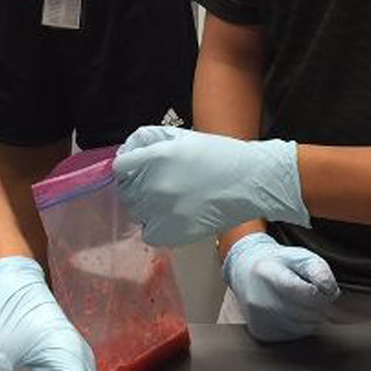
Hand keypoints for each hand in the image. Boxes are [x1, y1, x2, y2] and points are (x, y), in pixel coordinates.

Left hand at [113, 125, 309, 244]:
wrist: (250, 180)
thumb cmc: (218, 155)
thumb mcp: (182, 136)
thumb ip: (149, 138)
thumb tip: (127, 150)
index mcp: (157, 157)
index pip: (121, 167)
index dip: (127, 169)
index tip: (136, 172)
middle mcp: (156, 184)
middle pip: (127, 191)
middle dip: (137, 187)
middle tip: (157, 187)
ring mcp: (164, 210)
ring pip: (137, 212)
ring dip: (146, 207)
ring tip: (168, 201)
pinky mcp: (174, 231)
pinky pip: (149, 233)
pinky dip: (155, 228)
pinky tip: (170, 218)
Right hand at [224, 232, 338, 341]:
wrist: (245, 271)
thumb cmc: (279, 264)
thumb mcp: (300, 256)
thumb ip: (319, 270)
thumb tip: (330, 291)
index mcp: (268, 273)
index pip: (306, 294)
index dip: (320, 292)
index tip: (318, 286)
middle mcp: (259, 298)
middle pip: (308, 313)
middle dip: (317, 304)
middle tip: (309, 292)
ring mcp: (258, 318)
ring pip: (304, 328)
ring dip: (310, 316)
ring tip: (299, 301)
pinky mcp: (260, 332)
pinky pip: (295, 335)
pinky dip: (299, 325)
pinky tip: (289, 311)